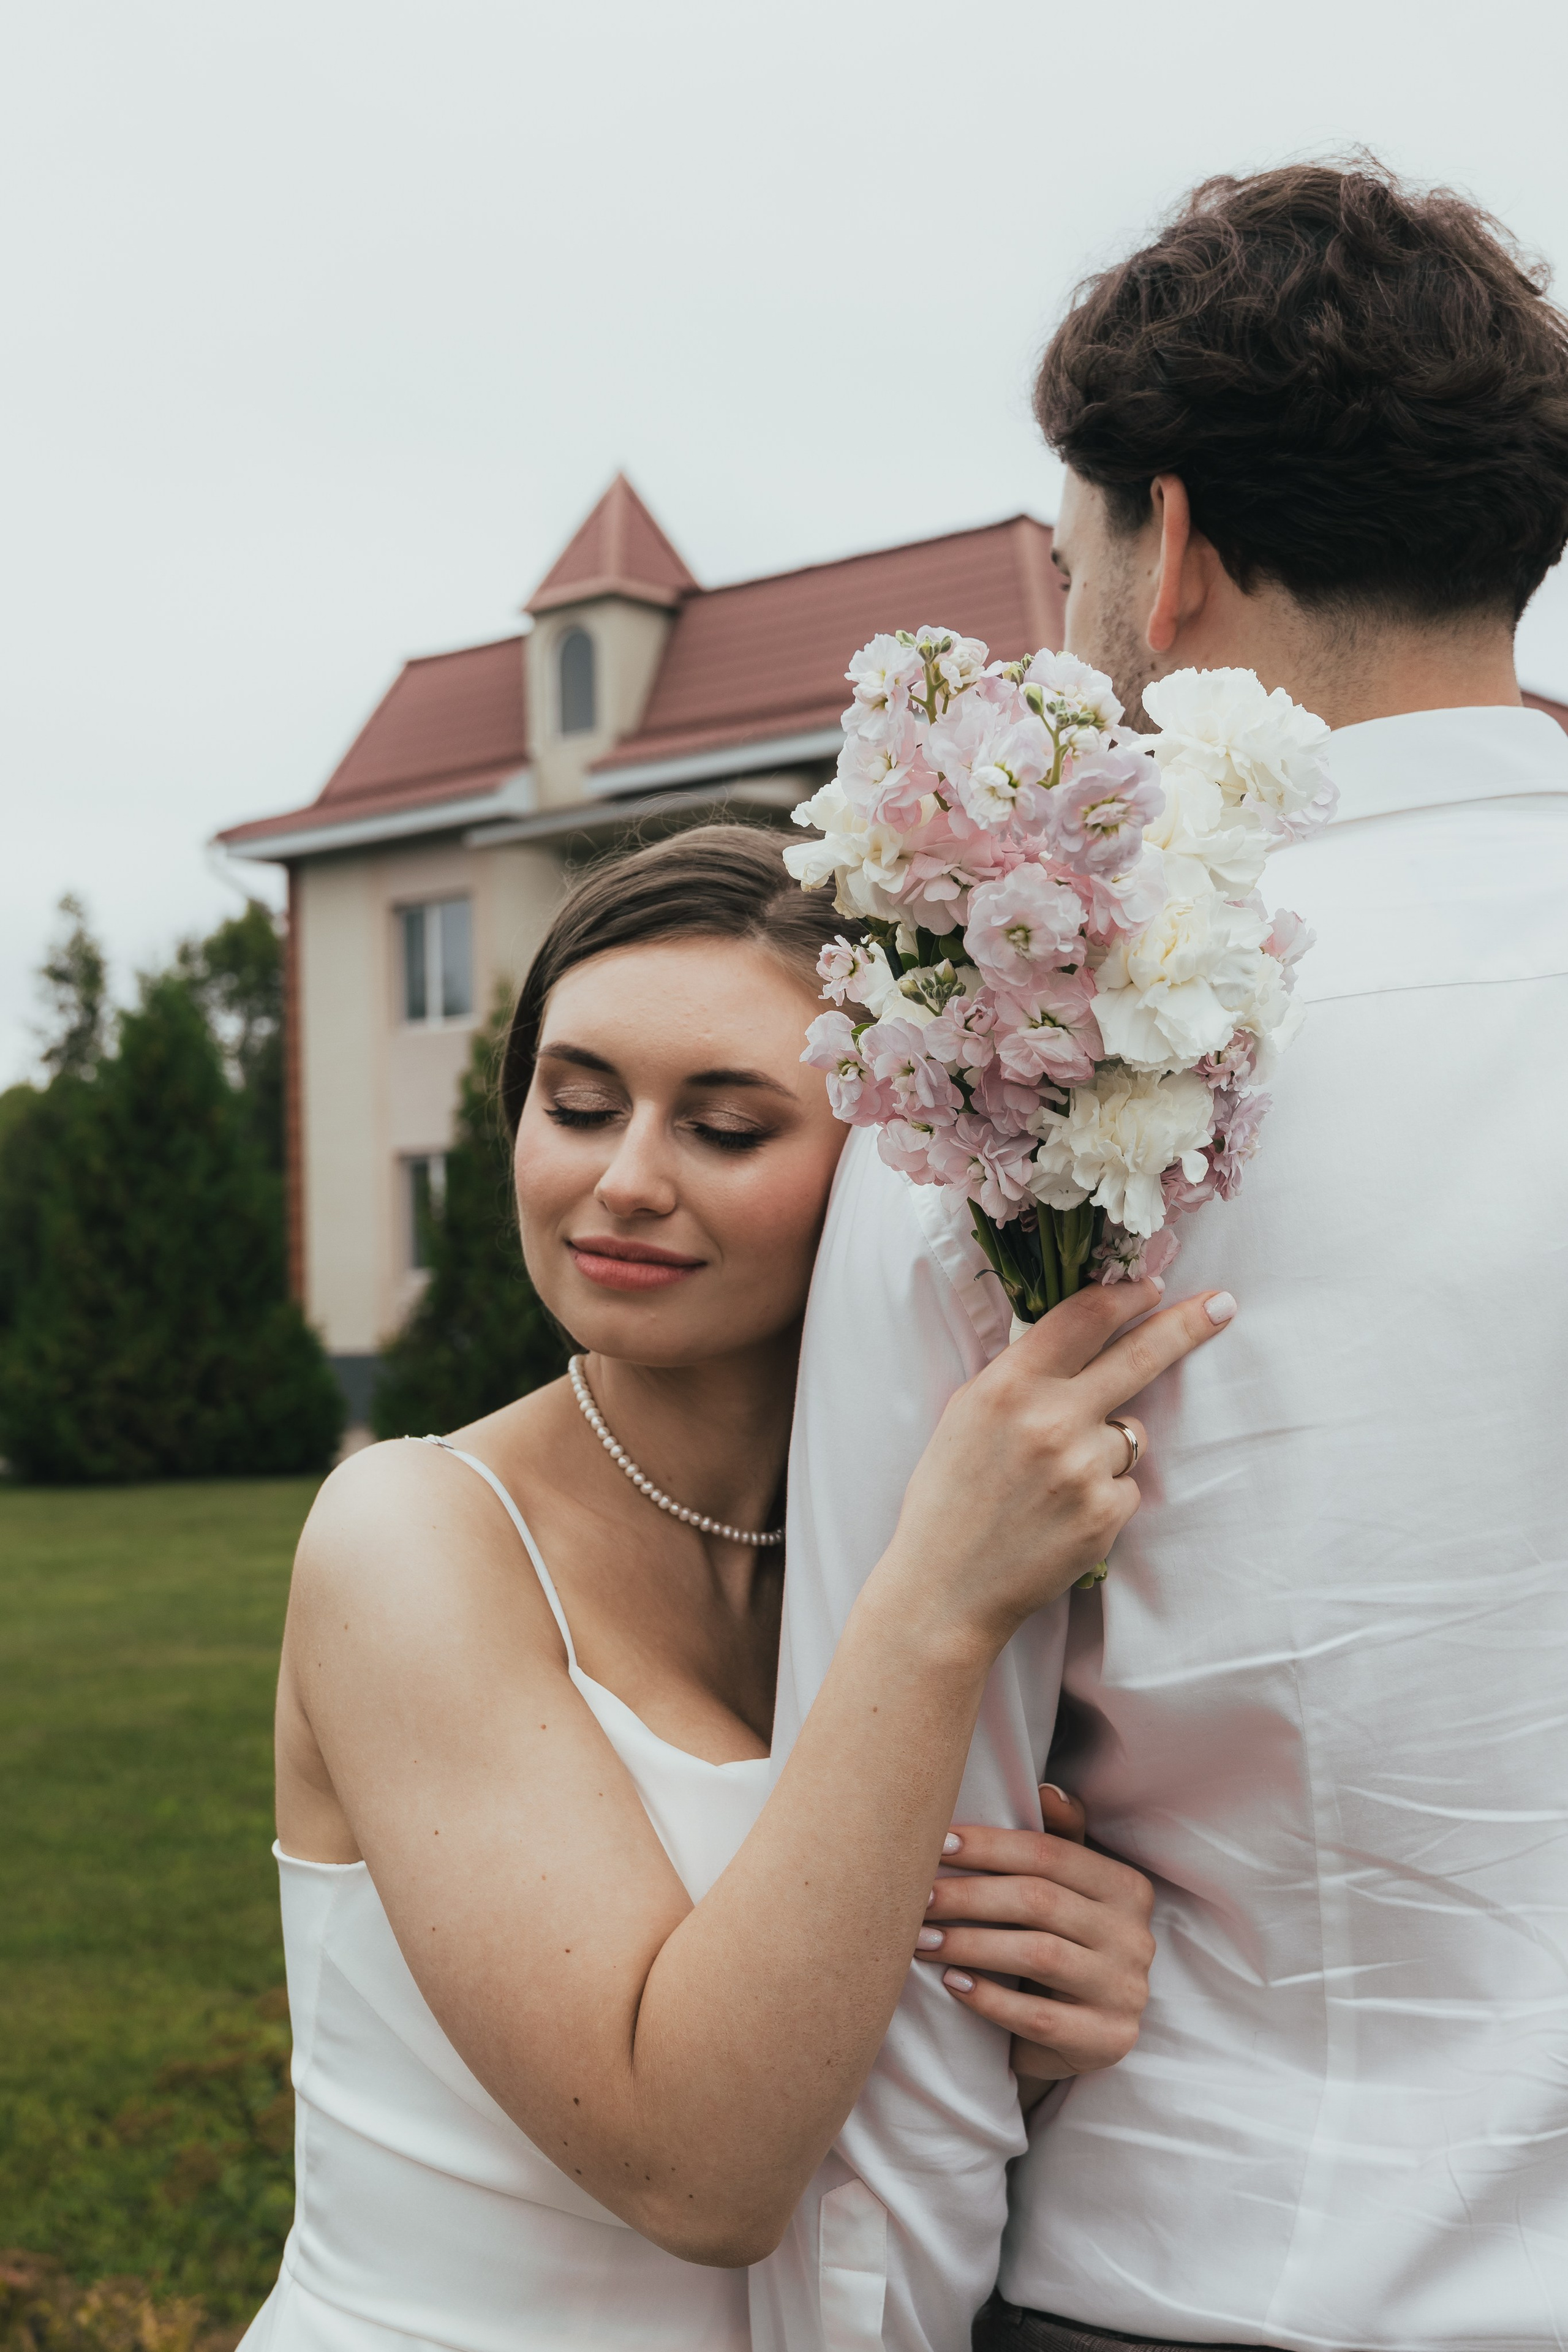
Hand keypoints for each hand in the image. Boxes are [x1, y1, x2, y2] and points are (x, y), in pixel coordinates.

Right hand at [885, 1280, 1235, 1649]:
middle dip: (1185, 1324)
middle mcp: (1051, 1419)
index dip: (1124, 1297)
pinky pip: (1127, 1484)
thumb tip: (1078, 1336)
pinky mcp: (1107, 1514)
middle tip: (1222, 1304)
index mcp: (1008, 1385)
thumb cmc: (948, 1498)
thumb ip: (1020, 1374)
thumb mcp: (966, 1414)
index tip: (1150, 1288)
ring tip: (1053, 1481)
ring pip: (1132, 1432)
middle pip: (1138, 1355)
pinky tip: (1061, 1515)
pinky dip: (1104, 1494)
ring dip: (1106, 1445)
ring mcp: (1084, 1468)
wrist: (945, 1587)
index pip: (1083, 1319)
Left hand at [913, 1783, 1154, 2090]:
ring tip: (920, 1938)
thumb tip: (1047, 1788)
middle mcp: (1135, 1937)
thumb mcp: (1068, 1893)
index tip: (937, 1844)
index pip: (1050, 1854)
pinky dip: (989, 1998)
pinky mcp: (1106, 2041)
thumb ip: (1061, 1841)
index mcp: (1127, 1888)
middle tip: (916, 1896)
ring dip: (969, 1943)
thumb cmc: (1062, 1945)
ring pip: (1037, 1955)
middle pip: (1039, 1901)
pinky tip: (952, 1983)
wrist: (1078, 2037)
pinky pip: (1038, 2017)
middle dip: (968, 1895)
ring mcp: (1124, 1992)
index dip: (990, 1846)